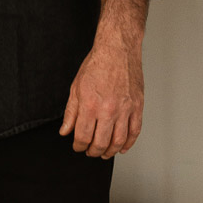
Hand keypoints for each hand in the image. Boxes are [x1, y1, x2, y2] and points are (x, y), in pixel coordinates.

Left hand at [60, 0, 147, 157]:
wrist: (118, 49)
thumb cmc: (97, 65)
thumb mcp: (76, 87)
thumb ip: (70, 112)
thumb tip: (65, 131)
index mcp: (90, 105)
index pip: (83, 136)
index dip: (79, 146)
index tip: (78, 146)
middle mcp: (108, 110)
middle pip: (101, 142)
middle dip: (93, 152)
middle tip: (90, 152)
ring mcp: (125, 109)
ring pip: (119, 141)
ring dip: (110, 152)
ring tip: (104, 153)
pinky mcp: (137, 106)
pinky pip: (135, 131)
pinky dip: (129, 143)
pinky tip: (122, 147)